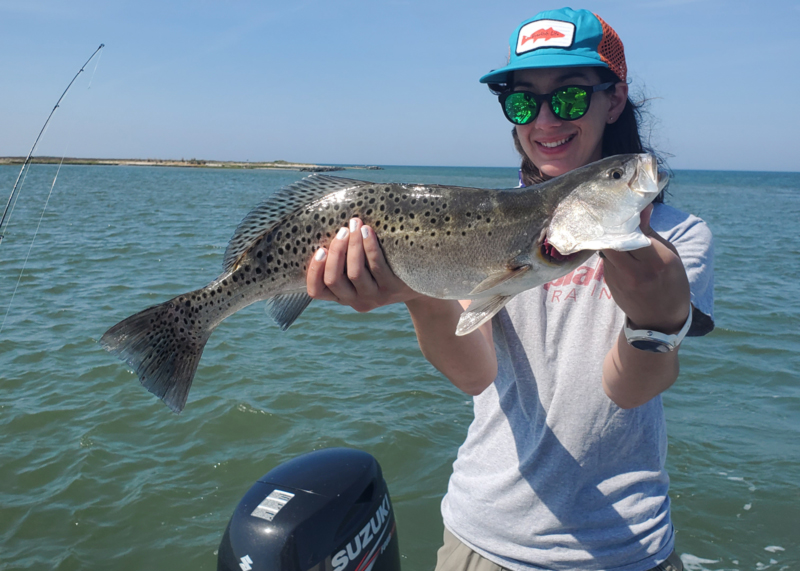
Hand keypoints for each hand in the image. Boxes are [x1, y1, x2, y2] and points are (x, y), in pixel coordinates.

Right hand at [306, 217, 419, 311]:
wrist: (419, 282)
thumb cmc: (382, 268)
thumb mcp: (361, 269)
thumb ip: (343, 259)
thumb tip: (326, 226)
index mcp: (342, 296)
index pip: (316, 291)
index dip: (314, 271)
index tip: (320, 249)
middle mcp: (356, 301)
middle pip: (334, 280)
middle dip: (335, 252)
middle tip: (341, 231)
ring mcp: (375, 297)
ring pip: (355, 273)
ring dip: (352, 246)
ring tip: (354, 225)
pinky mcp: (392, 288)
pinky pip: (377, 266)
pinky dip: (369, 246)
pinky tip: (368, 231)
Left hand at [600, 204, 690, 332]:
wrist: (659, 321)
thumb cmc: (671, 284)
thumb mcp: (671, 257)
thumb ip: (652, 233)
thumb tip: (643, 208)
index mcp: (657, 262)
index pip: (633, 233)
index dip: (625, 220)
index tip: (624, 209)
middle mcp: (636, 272)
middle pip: (612, 240)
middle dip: (611, 228)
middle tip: (614, 219)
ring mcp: (619, 280)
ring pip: (606, 249)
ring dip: (609, 239)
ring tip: (615, 232)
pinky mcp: (609, 284)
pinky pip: (606, 260)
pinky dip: (610, 253)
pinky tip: (618, 251)